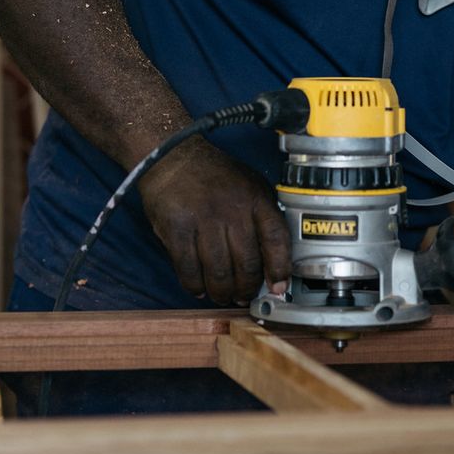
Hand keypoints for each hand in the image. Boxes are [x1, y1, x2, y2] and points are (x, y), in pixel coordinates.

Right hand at [138, 139, 290, 304]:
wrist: (173, 156)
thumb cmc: (214, 175)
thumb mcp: (250, 185)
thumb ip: (262, 217)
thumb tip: (274, 260)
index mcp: (255, 198)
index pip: (276, 239)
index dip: (280, 269)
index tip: (278, 287)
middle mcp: (232, 209)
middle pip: (247, 264)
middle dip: (247, 289)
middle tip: (244, 296)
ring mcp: (203, 220)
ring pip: (219, 273)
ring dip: (222, 292)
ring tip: (222, 296)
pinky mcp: (177, 229)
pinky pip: (189, 270)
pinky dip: (195, 286)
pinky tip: (198, 288)